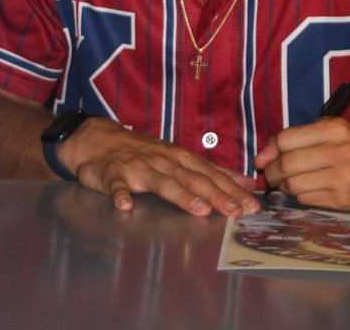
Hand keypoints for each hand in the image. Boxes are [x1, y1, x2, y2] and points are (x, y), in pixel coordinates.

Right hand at [61, 118, 260, 217]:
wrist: (98, 139)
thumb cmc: (143, 152)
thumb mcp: (179, 158)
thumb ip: (211, 172)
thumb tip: (246, 183)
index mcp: (181, 158)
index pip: (212, 174)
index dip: (232, 190)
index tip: (251, 205)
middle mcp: (164, 161)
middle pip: (193, 179)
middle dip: (217, 195)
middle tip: (236, 211)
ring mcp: (138, 167)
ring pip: (162, 182)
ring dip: (181, 195)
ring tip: (198, 209)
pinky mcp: (112, 174)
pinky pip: (116, 185)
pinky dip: (121, 194)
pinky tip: (125, 204)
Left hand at [254, 118, 349, 209]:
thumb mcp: (336, 131)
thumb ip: (301, 137)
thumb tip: (264, 155)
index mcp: (335, 129)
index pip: (287, 139)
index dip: (270, 150)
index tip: (265, 158)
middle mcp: (340, 152)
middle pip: (287, 164)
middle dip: (272, 172)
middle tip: (272, 174)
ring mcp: (343, 178)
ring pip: (294, 185)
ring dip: (284, 186)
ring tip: (287, 183)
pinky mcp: (344, 200)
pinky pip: (306, 199)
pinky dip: (299, 196)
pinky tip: (305, 190)